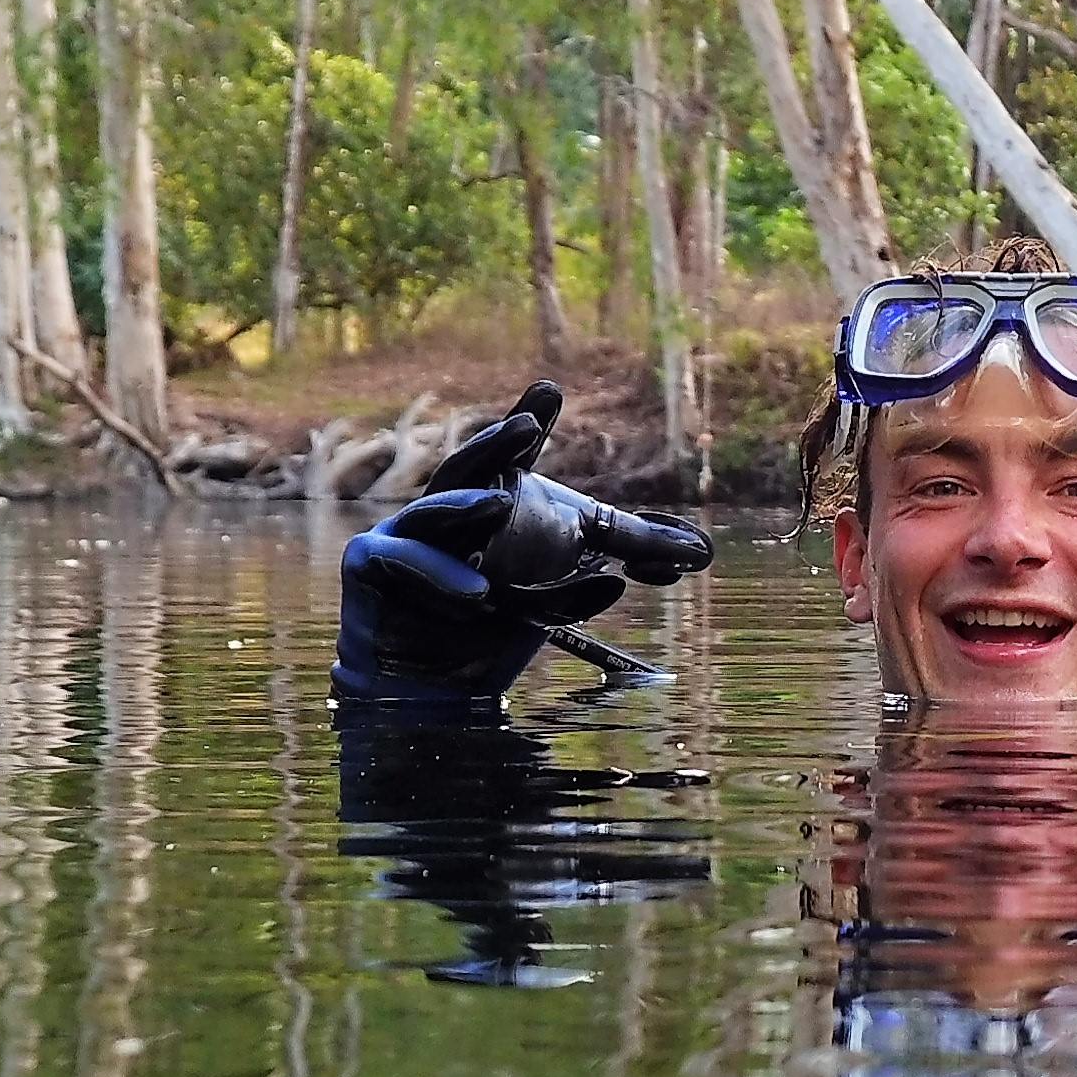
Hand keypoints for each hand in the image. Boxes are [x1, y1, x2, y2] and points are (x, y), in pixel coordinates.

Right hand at [335, 383, 714, 705]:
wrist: (436, 687)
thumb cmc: (496, 622)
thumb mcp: (570, 584)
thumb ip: (628, 557)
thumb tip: (705, 550)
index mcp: (494, 499)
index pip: (515, 456)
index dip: (529, 420)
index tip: (551, 389)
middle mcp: (449, 508)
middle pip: (473, 468)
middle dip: (496, 445)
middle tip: (527, 426)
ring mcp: (408, 533)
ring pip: (440, 515)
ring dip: (466, 510)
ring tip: (497, 507)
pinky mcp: (372, 566)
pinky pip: (409, 566)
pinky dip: (441, 577)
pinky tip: (475, 594)